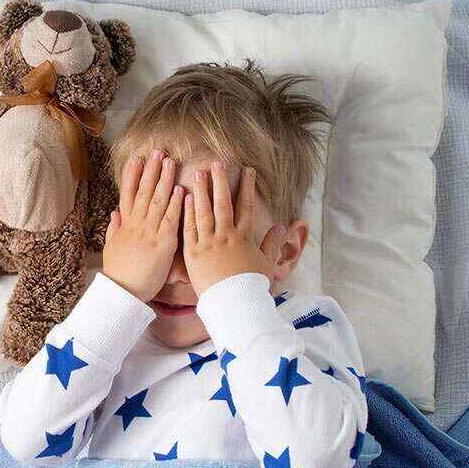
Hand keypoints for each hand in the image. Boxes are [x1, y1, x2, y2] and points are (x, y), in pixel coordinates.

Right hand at [103, 149, 183, 301]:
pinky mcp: (162, 243)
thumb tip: (114, 212)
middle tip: (157, 151)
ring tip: (169, 161)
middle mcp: (136, 224)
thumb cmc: (119, 273)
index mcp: (125, 225)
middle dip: (150, 170)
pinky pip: (169, 220)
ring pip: (156, 200)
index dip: (131, 174)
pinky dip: (174, 204)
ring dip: (164, 179)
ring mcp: (148, 232)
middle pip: (143, 191)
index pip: (127, 194)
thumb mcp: (112, 248)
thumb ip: (114, 228)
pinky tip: (180, 189)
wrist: (123, 293)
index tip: (136, 158)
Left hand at [182, 162, 284, 295]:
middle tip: (217, 162)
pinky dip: (187, 212)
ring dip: (202, 191)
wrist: (234, 305)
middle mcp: (226, 236)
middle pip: (224, 203)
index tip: (247, 170)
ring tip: (199, 172)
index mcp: (244, 238)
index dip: (247, 187)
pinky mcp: (194, 254)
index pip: (246, 207)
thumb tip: (283, 226)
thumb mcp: (267, 264)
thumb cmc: (251, 287)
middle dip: (221, 181)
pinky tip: (184, 197)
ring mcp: (209, 244)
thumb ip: (274, 244)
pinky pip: (190, 228)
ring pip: (205, 212)